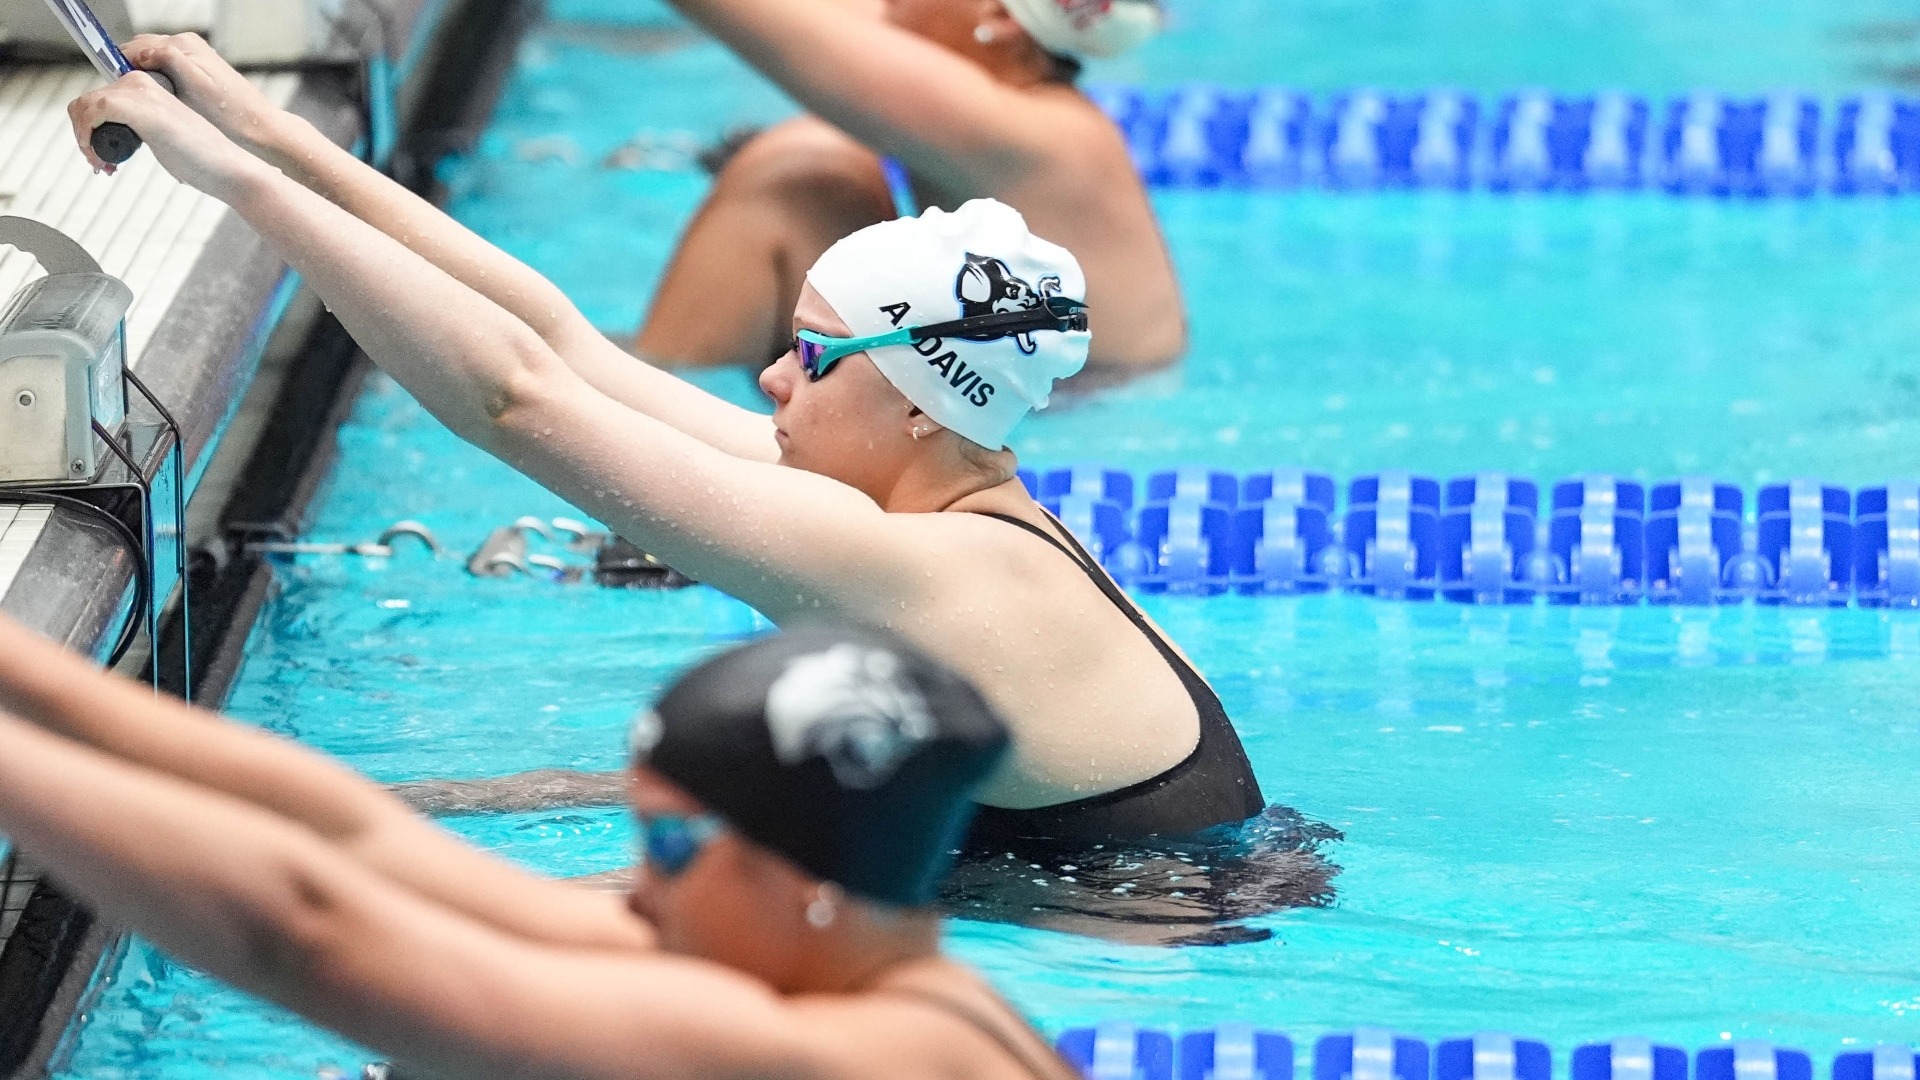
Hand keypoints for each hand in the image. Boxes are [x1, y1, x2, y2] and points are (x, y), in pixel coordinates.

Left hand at [68, 71, 266, 195]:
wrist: (228, 167)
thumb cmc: (204, 158)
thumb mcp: (166, 134)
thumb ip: (144, 127)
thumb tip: (117, 138)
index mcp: (151, 86)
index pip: (101, 97)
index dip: (92, 127)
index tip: (104, 154)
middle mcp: (142, 82)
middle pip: (86, 101)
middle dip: (85, 134)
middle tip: (101, 162)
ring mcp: (138, 91)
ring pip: (83, 107)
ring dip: (84, 139)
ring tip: (102, 164)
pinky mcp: (135, 106)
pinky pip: (90, 113)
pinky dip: (87, 138)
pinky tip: (102, 159)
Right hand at [121, 33, 290, 155]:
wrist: (259, 129)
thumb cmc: (231, 114)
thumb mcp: (194, 87)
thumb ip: (167, 61)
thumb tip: (141, 50)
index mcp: (183, 45)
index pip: (134, 48)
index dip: (117, 69)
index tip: (110, 90)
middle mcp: (186, 46)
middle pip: (138, 55)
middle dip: (125, 75)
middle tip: (118, 101)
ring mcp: (191, 59)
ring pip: (149, 65)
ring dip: (138, 81)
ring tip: (135, 106)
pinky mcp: (195, 73)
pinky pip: (163, 73)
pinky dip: (154, 86)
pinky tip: (155, 106)